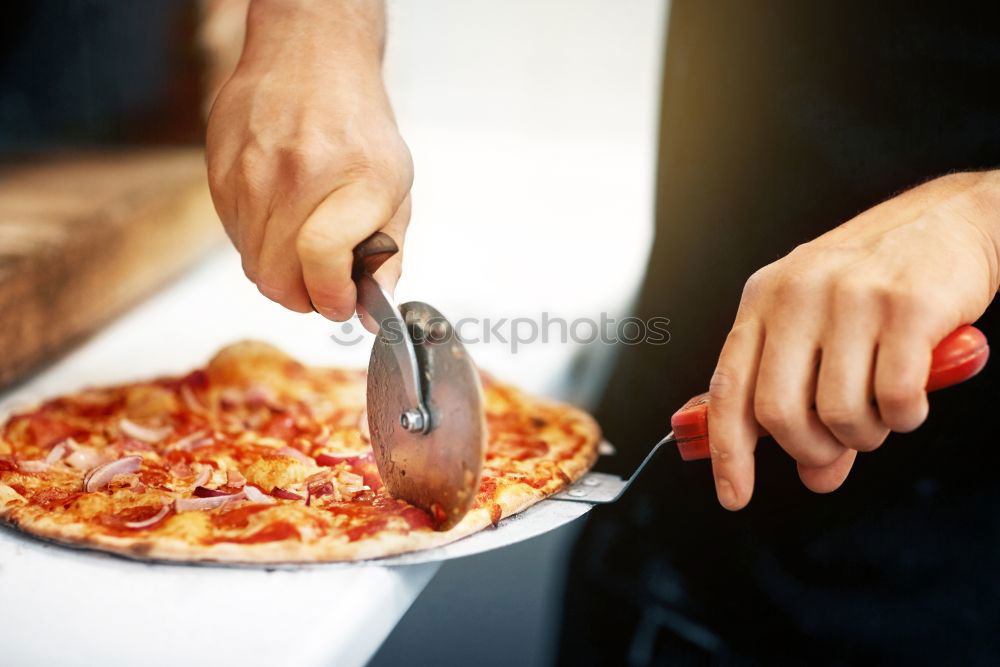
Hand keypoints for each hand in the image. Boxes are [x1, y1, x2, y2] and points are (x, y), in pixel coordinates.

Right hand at [206, 0, 411, 321]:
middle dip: (304, 297)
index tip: (341, 303)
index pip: (322, 260)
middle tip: (323, 287)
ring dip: (281, 273)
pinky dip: (259, 245)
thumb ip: (387, 252)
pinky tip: (281, 219)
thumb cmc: (358, 123)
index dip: (331, 297)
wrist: (311, 58)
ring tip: (305, 248)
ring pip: (252, 264)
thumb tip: (373, 307)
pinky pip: (234, 237)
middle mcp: (297, 173)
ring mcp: (251, 171)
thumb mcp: (395, 186)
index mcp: (354, 177)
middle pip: (278, 276)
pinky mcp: (219, 171)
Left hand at [707, 171, 999, 508]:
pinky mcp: (906, 306)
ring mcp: (850, 297)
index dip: (727, 451)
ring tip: (880, 413)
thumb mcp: (821, 331)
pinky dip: (905, 417)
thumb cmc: (878, 288)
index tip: (733, 497)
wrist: (952, 221)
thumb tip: (814, 478)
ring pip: (839, 413)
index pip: (727, 387)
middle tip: (835, 450)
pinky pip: (895, 399)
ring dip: (864, 436)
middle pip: (778, 412)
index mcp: (762, 299)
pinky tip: (911, 398)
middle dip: (809, 450)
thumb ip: (807, 403)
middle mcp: (797, 294)